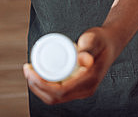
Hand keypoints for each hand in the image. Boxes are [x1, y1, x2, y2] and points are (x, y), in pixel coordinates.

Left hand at [22, 0, 137, 104]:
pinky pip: (58, 93)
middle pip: (54, 98)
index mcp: (88, 82)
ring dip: (38, 88)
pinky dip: (44, 88)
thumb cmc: (101, 39)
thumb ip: (89, 48)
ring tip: (28, 71)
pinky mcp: (78, 87)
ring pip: (54, 98)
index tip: (30, 70)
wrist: (111, 42)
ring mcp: (82, 91)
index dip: (40, 84)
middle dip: (36, 86)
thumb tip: (85, 60)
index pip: (59, 91)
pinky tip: (36, 77)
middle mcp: (85, 90)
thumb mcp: (94, 40)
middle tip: (26, 68)